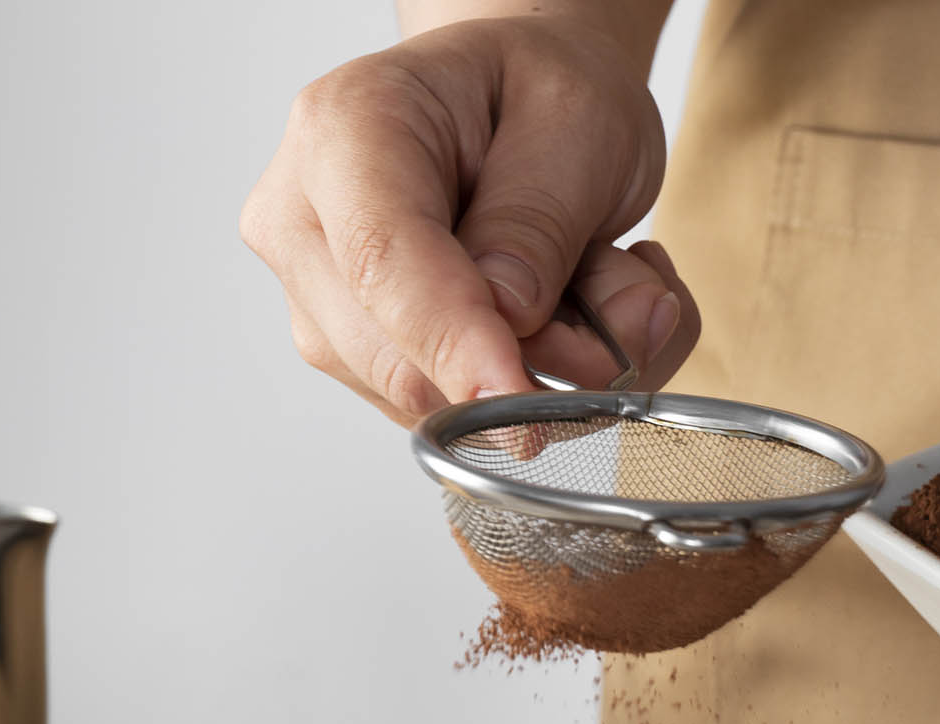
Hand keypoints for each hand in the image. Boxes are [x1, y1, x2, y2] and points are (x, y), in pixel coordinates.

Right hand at [240, 17, 698, 423]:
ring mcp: (322, 299)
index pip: (381, 260)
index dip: (453, 341)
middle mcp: (305, 222)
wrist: (518, 101)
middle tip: (634, 304)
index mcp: (344, 129)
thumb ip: (539, 222)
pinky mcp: (359, 357)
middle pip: (396, 358)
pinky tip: (567, 315)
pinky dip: (531, 387)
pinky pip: (453, 414)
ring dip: (547, 373)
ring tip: (598, 282)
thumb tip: (509, 321)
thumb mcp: (578, 121)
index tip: (521, 394)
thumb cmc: (539, 92)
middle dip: (530, 366)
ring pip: (431, 402)